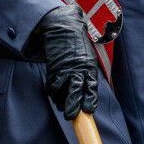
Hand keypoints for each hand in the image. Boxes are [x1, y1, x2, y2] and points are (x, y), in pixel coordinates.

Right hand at [36, 5, 98, 119]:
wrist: (63, 28)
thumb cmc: (77, 44)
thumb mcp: (88, 58)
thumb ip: (87, 75)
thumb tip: (86, 94)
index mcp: (89, 67)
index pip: (91, 88)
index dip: (90, 101)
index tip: (88, 110)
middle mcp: (78, 69)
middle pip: (75, 93)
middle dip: (72, 107)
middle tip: (70, 115)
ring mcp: (64, 69)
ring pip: (61, 91)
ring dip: (60, 100)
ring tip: (60, 103)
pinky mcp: (53, 67)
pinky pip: (51, 85)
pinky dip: (51, 90)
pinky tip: (53, 90)